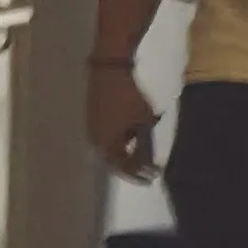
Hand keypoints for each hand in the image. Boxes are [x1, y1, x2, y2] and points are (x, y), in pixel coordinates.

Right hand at [87, 57, 166, 180]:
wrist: (109, 71)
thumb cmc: (129, 97)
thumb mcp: (142, 122)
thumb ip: (144, 146)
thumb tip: (148, 164)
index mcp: (107, 144)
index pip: (124, 167)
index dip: (140, 174)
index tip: (155, 176)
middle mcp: (96, 142)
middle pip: (115, 162)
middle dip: (131, 167)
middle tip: (147, 171)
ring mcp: (92, 130)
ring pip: (109, 150)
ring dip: (124, 155)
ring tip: (140, 156)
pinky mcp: (93, 120)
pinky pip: (106, 139)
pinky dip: (118, 143)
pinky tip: (129, 139)